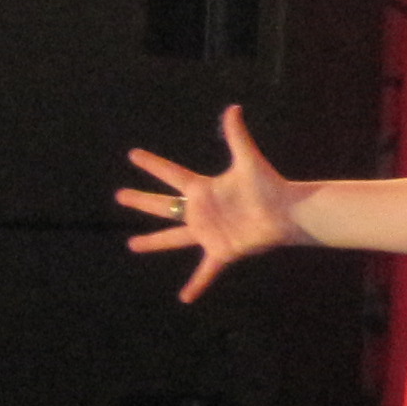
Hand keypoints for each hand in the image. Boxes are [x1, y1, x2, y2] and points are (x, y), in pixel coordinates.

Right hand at [119, 104, 302, 300]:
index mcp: (203, 189)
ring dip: (152, 242)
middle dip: (142, 201)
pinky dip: (197, 284)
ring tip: (132, 245)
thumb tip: (233, 107)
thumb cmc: (269, 185)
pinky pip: (205, 271)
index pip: (171, 174)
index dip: (152, 164)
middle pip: (164, 205)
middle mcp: (200, 210)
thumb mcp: (248, 160)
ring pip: (173, 238)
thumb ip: (237, 135)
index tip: (133, 154)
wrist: (286, 212)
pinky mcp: (220, 251)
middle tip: (119, 195)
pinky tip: (186, 297)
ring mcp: (208, 232)